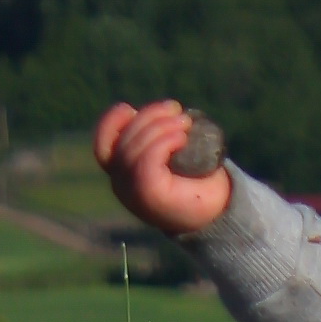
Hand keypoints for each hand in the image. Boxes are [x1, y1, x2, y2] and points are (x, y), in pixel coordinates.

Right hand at [94, 99, 231, 234]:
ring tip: (185, 122)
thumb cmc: (196, 183)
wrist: (217, 214)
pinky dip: (164, 142)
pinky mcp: (148, 193)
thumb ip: (155, 140)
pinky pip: (147, 160)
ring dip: (160, 127)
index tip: (129, 108)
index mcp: (122, 175)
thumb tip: (152, 114)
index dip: (110, 122)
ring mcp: (132, 192)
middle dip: (149, 117)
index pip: (103, 146)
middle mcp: (121, 185)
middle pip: (123, 141)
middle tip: (176, 110)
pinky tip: (181, 138)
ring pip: (133, 148)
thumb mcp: (171, 158)